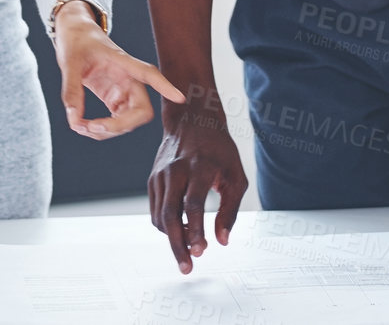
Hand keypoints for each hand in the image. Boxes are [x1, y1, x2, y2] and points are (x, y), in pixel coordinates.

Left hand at [53, 7, 184, 139]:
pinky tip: (82, 125)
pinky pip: (114, 122)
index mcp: (124, 63)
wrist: (75, 36)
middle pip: (141, 110)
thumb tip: (73, 118)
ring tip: (78, 125)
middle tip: (92, 126)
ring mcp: (123, 92)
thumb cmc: (77, 42)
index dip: (165, 86)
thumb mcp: (70, 62)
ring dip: (106, 132)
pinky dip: (100, 130)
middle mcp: (129, 80)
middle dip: (120, 126)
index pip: (150, 74)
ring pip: (128, 122)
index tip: (180, 98)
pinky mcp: (113, 100)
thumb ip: (71, 89)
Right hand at [147, 97, 248, 274]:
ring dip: (173, 239)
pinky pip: (156, 211)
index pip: (193, 203)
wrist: (192, 120)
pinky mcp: (152, 180)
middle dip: (178, 244)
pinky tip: (182, 233)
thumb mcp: (235, 175)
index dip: (197, 229)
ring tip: (190, 251)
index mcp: (199, 166)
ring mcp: (160, 175)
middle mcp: (175, 170)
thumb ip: (230, 209)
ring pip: (160, 216)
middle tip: (187, 267)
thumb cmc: (219, 150)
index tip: (201, 250)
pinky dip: (167, 227)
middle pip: (171, 214)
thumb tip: (223, 240)